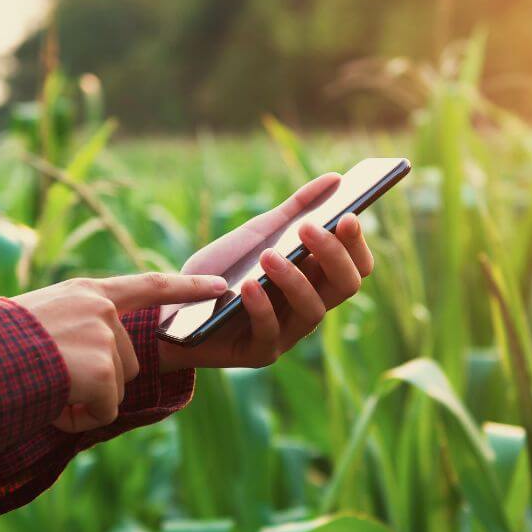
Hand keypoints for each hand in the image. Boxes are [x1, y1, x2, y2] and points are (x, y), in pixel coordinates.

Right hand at [13, 273, 226, 431]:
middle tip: (49, 379)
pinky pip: (105, 410)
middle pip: (128, 361)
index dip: (187, 288)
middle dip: (96, 382)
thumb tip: (101, 368)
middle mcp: (101, 309)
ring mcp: (104, 337)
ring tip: (43, 388)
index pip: (148, 286)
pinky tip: (50, 405)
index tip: (222, 286)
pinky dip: (79, 419)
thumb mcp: (39, 322)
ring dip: (84, 401)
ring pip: (117, 387)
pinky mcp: (102, 369)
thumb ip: (77, 328)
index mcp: (86, 294)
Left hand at [158, 174, 374, 371]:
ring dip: (294, 279)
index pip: (356, 266)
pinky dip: (262, 306)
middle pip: (346, 286)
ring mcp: (288, 333)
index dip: (356, 244)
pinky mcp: (260, 353)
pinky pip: (270, 332)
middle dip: (332, 255)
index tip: (347, 216)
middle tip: (308, 229)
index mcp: (317, 279)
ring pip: (313, 310)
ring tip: (269, 256)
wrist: (175, 306)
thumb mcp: (259, 234)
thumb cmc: (224, 270)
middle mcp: (310, 305)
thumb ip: (297, 208)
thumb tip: (335, 178)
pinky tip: (249, 286)